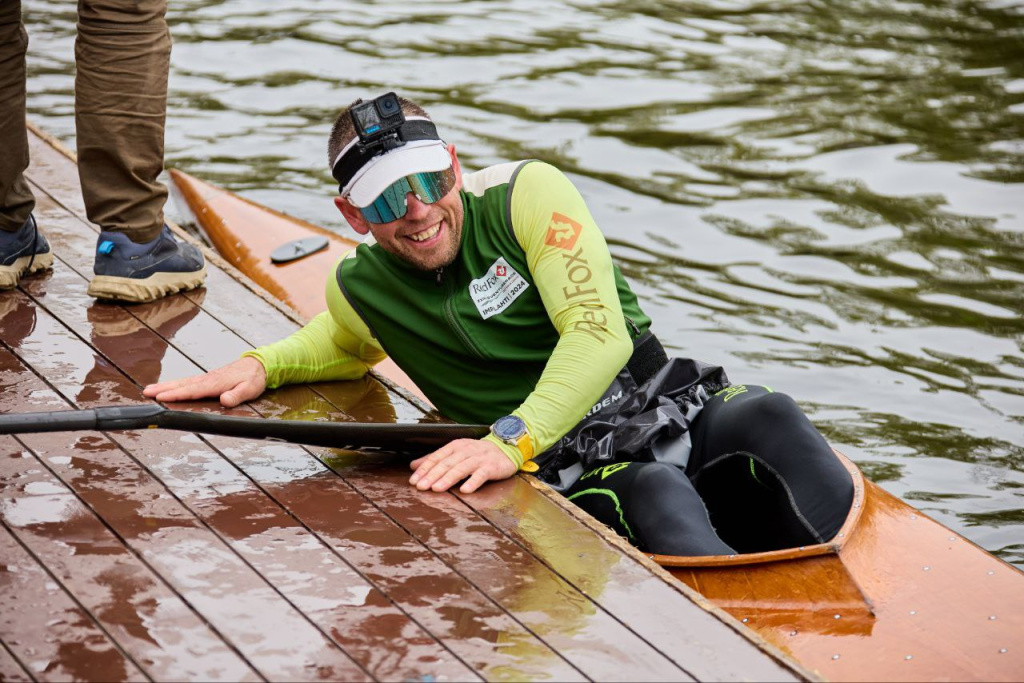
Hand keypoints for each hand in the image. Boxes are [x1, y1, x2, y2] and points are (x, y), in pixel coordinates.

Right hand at [143, 356, 266, 407]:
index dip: (177, 395)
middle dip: (163, 389)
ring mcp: (206, 378)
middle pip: (182, 384)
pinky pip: (187, 382)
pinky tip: (167, 388)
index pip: (193, 390)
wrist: (258, 365)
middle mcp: (207, 379)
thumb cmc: (253, 379)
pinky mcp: (207, 379)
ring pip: (182, 382)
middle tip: (146, 393)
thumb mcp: (249, 389)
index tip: (161, 397)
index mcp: (215, 383)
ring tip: (149, 390)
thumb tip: (224, 401)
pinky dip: (175, 384)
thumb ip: (237, 396)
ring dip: (165, 386)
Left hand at [409, 439, 517, 493]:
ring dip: (448, 479)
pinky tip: (465, 490)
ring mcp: (479, 458)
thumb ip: (435, 459)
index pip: (437, 457)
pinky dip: (473, 482)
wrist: (505, 449)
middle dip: (432, 475)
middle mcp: (466, 450)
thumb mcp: (455, 453)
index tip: (414, 480)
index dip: (424, 469)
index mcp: (455, 446)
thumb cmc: (477, 454)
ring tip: (436, 489)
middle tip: (421, 487)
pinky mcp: (491, 467)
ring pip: (461, 468)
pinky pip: (481, 475)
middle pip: (447, 463)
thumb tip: (413, 466)